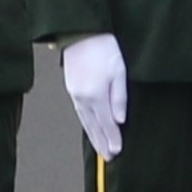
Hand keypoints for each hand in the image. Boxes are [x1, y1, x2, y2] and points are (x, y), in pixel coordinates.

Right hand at [60, 33, 128, 159]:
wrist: (81, 33)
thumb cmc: (104, 48)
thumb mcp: (119, 71)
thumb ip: (119, 97)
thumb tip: (119, 120)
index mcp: (95, 95)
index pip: (106, 123)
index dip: (112, 138)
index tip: (117, 152)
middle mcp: (82, 98)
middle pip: (94, 126)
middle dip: (102, 143)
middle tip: (109, 158)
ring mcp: (75, 94)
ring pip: (85, 121)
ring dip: (93, 136)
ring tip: (101, 149)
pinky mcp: (71, 88)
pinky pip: (80, 112)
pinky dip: (86, 124)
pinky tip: (90, 128)